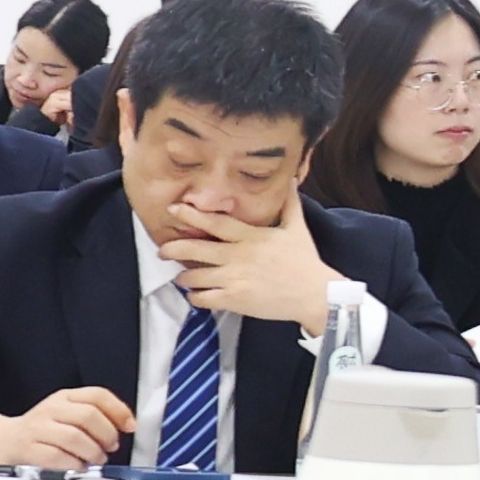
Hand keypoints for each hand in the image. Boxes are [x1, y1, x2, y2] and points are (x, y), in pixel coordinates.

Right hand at [0, 388, 129, 472]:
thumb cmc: (42, 431)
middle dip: (107, 434)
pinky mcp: (26, 449)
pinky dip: (73, 464)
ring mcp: (36, 428)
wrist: (0, 441)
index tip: (130, 426)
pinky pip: (56, 456)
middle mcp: (50, 409)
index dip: (119, 410)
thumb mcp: (66, 415)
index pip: (97, 395)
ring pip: (74, 437)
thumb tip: (128, 425)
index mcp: (64, 397)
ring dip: (93, 452)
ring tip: (96, 459)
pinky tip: (78, 467)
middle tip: (111, 447)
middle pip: (88, 416)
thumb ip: (94, 417)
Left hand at [159, 200, 342, 327]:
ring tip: (184, 278)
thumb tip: (291, 179)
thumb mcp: (298, 229)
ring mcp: (235, 278)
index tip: (173, 209)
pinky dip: (196, 298)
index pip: (215, 222)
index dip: (191, 215)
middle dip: (172, 249)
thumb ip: (290, 204)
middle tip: (162, 251)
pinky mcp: (235, 299)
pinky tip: (198, 296)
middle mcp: (239, 256)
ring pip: (193, 277)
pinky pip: (202, 298)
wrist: (316, 294)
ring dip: (184, 278)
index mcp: (251, 237)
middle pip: (194, 249)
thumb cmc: (306, 261)